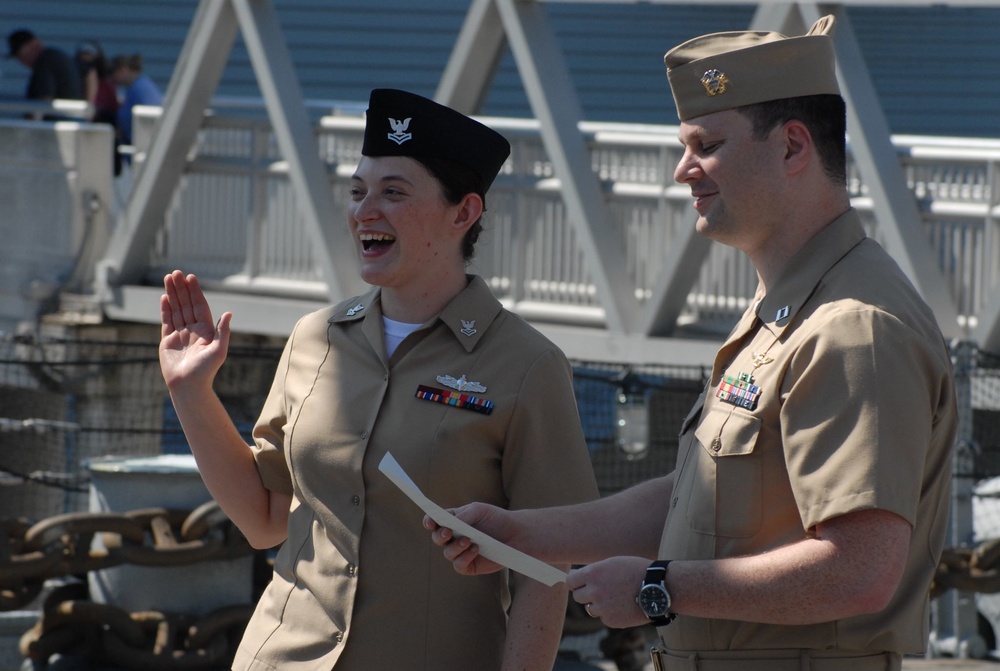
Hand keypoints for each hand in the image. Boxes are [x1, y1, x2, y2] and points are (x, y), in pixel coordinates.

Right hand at [159, 270, 231, 390]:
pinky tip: (164, 297)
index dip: (195, 292)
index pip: (200, 306)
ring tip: (168, 278)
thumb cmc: (205, 371)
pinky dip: (165, 309)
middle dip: (182, 288)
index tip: (191, 277)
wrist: (188, 386)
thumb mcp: (218, 351)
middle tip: (176, 272)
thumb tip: (228, 313)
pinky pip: (167, 321)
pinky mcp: (168, 340)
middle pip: (187, 304)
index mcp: (206, 330)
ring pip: (176, 309)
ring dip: (172, 294)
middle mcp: (194, 330)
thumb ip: (222, 332)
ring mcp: (180, 334)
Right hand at [424, 502, 512, 575]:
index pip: (434, 522)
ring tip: (469, 540)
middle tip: (448, 532)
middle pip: (437, 538)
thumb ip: (463, 516)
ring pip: (447, 553)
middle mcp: (453, 537)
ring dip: (455, 546)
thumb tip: (448, 524)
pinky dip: (464, 557)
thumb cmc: (496, 519)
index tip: (431, 522)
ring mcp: (460, 553)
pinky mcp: (469, 566)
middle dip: (440, 535)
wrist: (516, 534)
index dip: (429, 521)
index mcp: (452, 521)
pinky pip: (459, 565)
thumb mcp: (479, 510)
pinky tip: (475, 549)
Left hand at [565, 556, 649, 628]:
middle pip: (577, 597)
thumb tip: (573, 576)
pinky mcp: (611, 621)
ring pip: (590, 609)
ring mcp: (602, 608)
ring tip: (616, 597)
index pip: (570, 581)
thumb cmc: (636, 571)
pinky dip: (611, 613)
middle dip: (586, 593)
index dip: (576, 582)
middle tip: (601, 590)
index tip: (580, 583)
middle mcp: (594, 591)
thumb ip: (593, 571)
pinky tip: (624, 605)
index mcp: (593, 574)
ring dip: (599, 604)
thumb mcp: (612, 563)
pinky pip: (604, 617)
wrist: (658, 588)